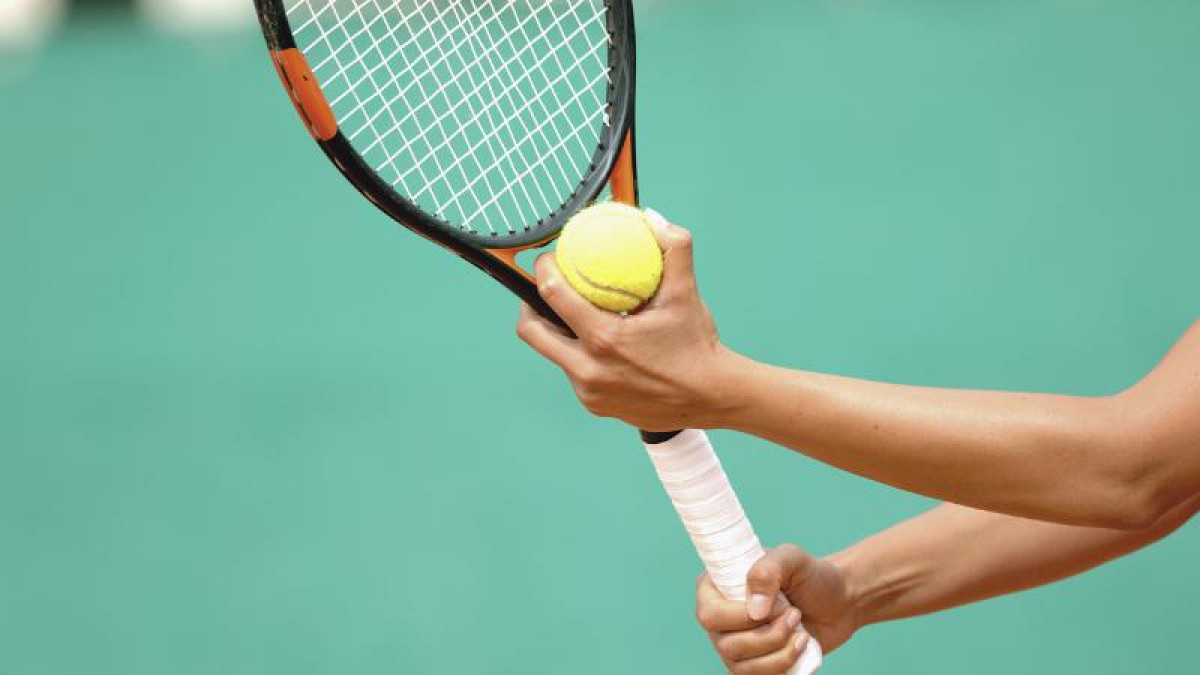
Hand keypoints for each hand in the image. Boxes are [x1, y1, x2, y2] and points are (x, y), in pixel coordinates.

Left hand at [516, 210, 743, 431]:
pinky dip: (581, 354)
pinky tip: (600, 342)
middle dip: (530, 305)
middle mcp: (589, 369)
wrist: (710, 398)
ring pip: (555, 354)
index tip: (549, 257)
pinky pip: (575, 373)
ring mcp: (589, 392)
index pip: (552, 295)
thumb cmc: (697, 345)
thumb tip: (654, 219)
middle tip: (546, 288)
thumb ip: (674, 249)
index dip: (543, 269)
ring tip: (572, 311)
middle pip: (532, 331)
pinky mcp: (595, 406)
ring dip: (559, 331)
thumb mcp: (687, 294)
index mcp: (604, 338)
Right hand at [696, 545, 859, 673]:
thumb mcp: (791, 558)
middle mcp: (719, 620)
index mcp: (716, 588)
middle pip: (726, 645)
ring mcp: (733, 645)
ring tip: (800, 631)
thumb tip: (754, 611)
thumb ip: (768, 570)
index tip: (778, 604)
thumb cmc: (810, 576)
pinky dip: (783, 666)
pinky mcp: (752, 666)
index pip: (709, 614)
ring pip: (742, 667)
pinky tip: (799, 647)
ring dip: (780, 651)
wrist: (838, 602)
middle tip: (794, 615)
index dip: (742, 616)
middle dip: (769, 635)